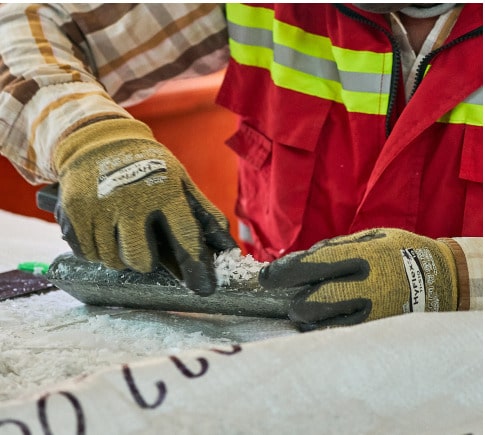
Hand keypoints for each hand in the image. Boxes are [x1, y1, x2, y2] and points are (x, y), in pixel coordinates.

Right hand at [54, 118, 236, 294]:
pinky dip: (97, 249)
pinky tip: (103, 229)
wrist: (99, 140)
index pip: (184, 237)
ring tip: (121, 231)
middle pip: (140, 260)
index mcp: (164, 191)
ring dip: (120, 254)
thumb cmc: (147, 165)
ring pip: (112, 260)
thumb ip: (203, 213)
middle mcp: (131, 201)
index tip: (203, 287)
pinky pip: (88, 253)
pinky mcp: (73, 212)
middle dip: (144, 260)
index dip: (195, 266)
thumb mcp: (179, 180)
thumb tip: (228, 248)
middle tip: (142, 243)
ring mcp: (99, 207)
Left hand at [258, 228, 458, 329]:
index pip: (307, 267)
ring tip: (308, 309)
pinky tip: (322, 321)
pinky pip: (337, 333)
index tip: (266, 278)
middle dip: (294, 301)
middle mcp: (361, 285)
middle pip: (308, 302)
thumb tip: (295, 261)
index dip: (280, 273)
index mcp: (356, 256)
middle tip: (293, 298)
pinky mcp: (375, 328)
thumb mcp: (364, 237)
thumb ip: (329, 249)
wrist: (437, 278)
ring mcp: (368, 311)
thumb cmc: (394, 251)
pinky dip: (323, 327)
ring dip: (306, 317)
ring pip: (319, 323)